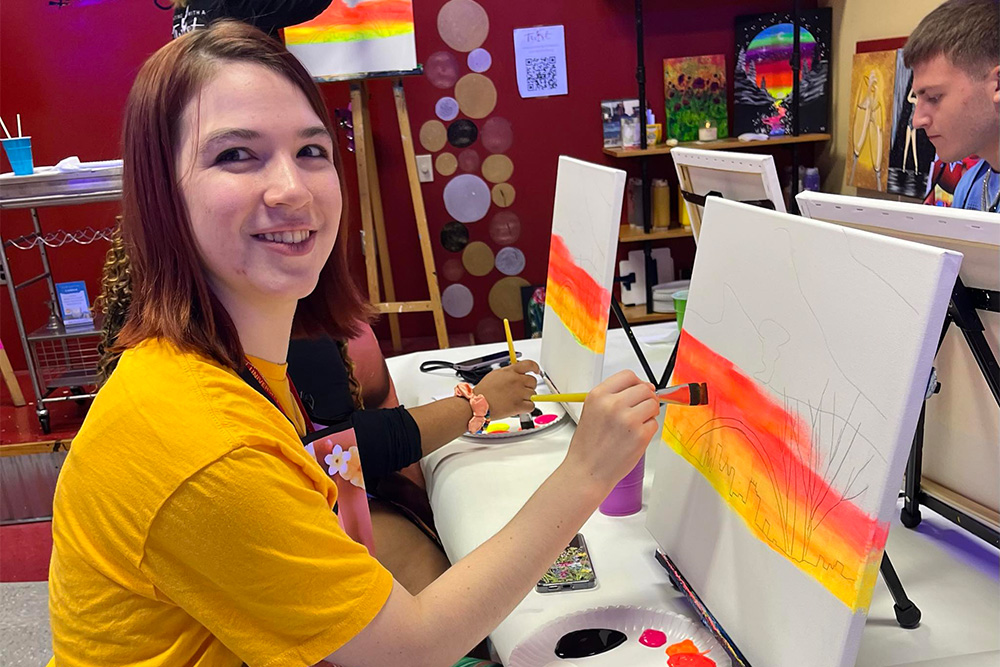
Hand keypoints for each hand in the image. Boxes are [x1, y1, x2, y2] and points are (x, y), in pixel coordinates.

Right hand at [474, 359, 539, 419]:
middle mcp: (516, 380)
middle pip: (533, 381)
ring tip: (515, 400)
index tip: (537, 371)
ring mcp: (518, 393)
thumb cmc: (483, 391)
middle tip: (521, 391)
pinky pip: (531, 406)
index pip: (529, 364)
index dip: (535, 367)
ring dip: (527, 398)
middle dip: (529, 386)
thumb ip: (508, 372)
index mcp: (510, 371)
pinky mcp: (518, 405)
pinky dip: (527, 408)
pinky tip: (519, 407)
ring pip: (533, 394)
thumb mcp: (495, 374)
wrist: (477, 404)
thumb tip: (517, 373)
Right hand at [565, 371, 659, 490]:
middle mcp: (613, 404)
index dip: (637, 383)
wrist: (587, 471)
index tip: (640, 389)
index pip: (628, 376)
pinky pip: (654, 424)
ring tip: (636, 424)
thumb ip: (612, 396)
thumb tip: (641, 388)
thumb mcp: (592, 410)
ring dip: (649, 413)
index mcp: (598, 395)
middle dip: (646, 398)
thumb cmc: (588, 446)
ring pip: (653, 404)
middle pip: (644, 388)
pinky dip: (649, 429)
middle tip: (640, 410)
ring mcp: (628, 419)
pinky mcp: (640, 435)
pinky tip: (635, 437)